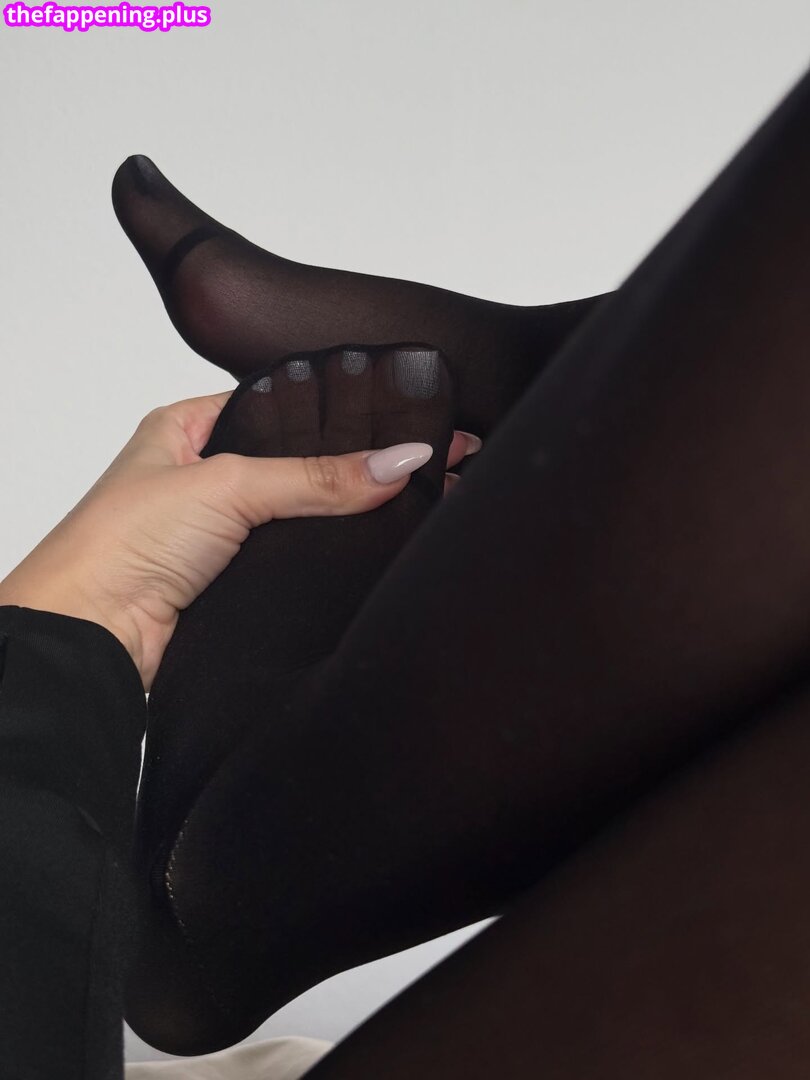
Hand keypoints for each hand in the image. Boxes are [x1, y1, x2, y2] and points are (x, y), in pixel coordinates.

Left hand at [0, 391, 478, 690]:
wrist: (89, 637)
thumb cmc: (117, 545)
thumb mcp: (228, 484)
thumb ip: (317, 475)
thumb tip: (396, 460)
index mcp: (185, 428)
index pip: (276, 407)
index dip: (333, 414)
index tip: (393, 419)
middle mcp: (200, 476)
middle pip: (292, 465)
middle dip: (344, 469)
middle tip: (408, 463)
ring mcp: (217, 533)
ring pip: (295, 516)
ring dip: (335, 518)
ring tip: (402, 502)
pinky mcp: (232, 582)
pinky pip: (291, 561)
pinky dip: (322, 558)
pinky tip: (365, 550)